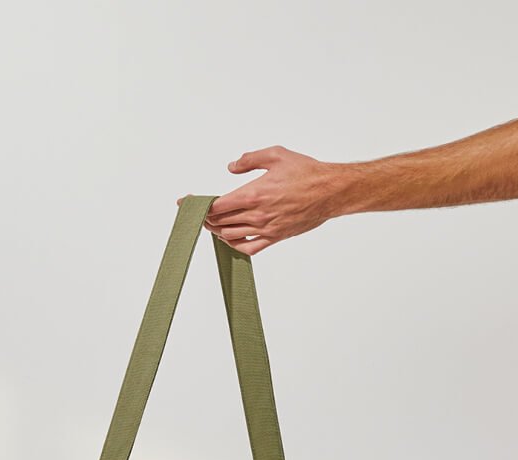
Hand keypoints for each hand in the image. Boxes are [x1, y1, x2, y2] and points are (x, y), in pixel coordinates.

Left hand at [177, 145, 339, 254]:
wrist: (330, 192)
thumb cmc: (307, 172)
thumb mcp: (276, 155)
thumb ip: (249, 159)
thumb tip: (231, 167)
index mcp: (253, 193)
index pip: (216, 204)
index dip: (199, 206)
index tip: (187, 204)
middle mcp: (257, 214)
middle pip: (220, 222)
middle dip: (205, 218)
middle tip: (198, 214)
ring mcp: (266, 229)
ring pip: (231, 236)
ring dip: (217, 231)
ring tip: (212, 224)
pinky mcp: (276, 237)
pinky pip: (249, 248)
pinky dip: (235, 245)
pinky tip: (231, 239)